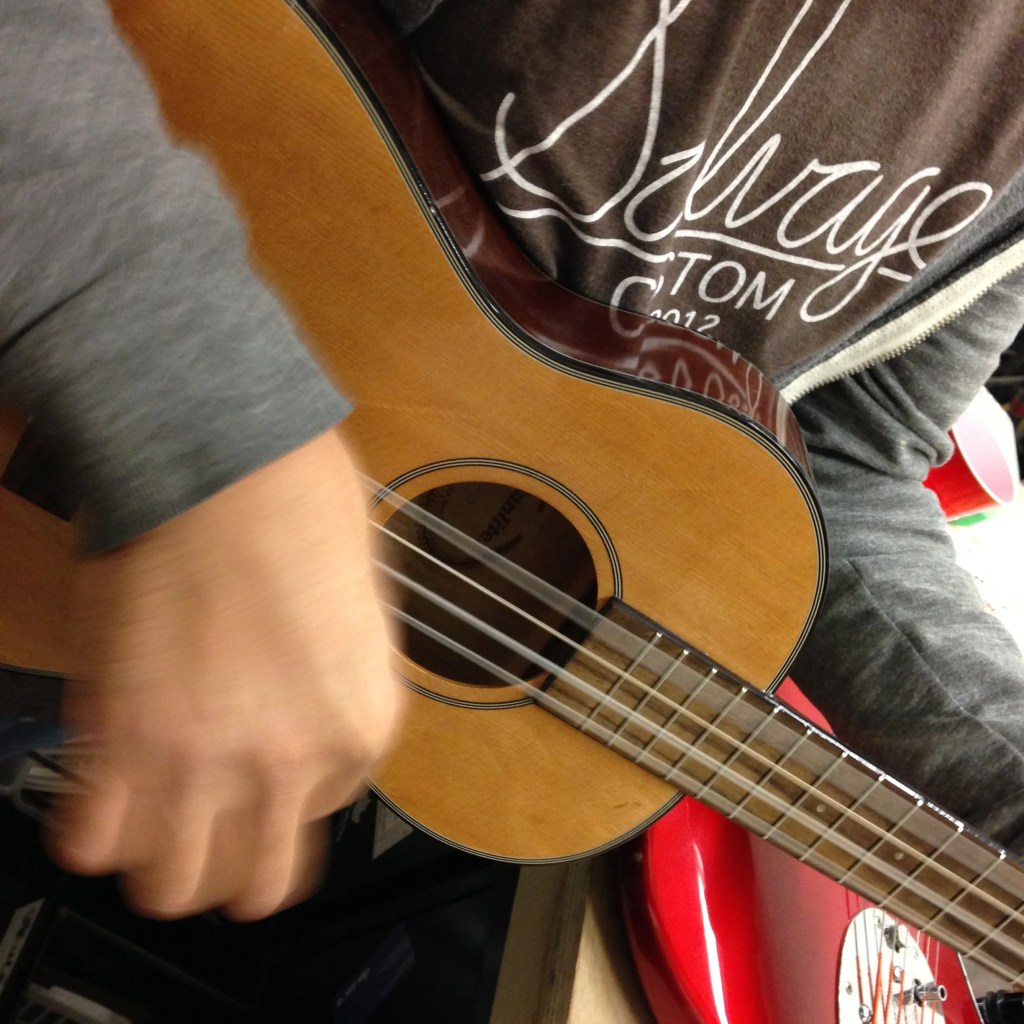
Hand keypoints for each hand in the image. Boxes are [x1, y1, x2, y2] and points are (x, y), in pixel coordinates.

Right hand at [48, 430, 400, 919]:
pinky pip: (92, 840)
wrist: (228, 463)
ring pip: (172, 887)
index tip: (261, 772)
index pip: (327, 810)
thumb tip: (310, 708)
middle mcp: (292, 763)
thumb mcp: (363, 608)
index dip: (287, 790)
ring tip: (149, 827)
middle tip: (206, 835)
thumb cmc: (301, 508)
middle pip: (258, 884)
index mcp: (361, 727)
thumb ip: (341, 682)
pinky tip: (99, 793)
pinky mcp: (121, 740)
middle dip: (231, 866)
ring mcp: (205, 762)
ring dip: (160, 864)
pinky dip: (92, 830)